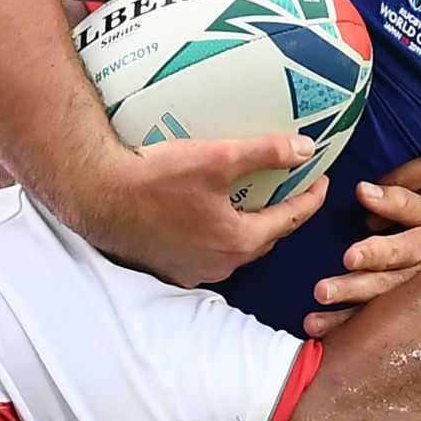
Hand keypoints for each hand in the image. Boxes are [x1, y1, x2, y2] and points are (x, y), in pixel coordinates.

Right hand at [84, 135, 329, 285]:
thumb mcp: (217, 157)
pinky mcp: (169, 268)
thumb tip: (305, 149)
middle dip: (283, 215)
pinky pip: (207, 252)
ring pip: (236, 249)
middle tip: (292, 188)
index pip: (290, 220)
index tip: (322, 180)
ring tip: (254, 200)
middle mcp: (219, 265)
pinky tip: (212, 215)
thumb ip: (265, 153)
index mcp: (238, 242)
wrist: (98, 196)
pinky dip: (220, 234)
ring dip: (250, 226)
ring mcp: (192, 271)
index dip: (310, 198)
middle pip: (265, 238)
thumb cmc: (156, 178)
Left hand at [304, 182, 420, 338]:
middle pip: (385, 284)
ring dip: (344, 319)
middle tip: (322, 291)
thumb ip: (399, 200)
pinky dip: (349, 336)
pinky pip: (378, 333)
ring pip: (379, 314)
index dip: (376, 252)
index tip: (349, 256)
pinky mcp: (406, 322)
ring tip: (313, 323)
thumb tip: (362, 190)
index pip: (402, 248)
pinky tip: (324, 341)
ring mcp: (414, 305)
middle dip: (353, 288)